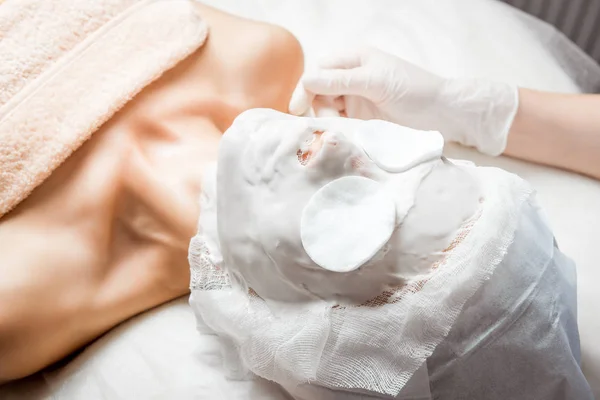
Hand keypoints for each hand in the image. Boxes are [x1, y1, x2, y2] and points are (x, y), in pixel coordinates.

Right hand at [289, 47, 518, 155]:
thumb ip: (340, 80)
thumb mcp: (375, 81)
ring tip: (337, 132)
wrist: (444, 115)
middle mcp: (352, 78)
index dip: (305, 88)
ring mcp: (356, 100)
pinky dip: (335, 131)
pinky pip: (339, 124)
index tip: (297, 109)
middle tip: (324, 123)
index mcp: (354, 60)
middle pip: (318, 91)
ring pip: (326, 110)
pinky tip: (340, 137)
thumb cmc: (415, 90)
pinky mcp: (362, 121)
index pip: (318, 71)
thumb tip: (306, 81)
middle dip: (315, 106)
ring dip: (325, 121)